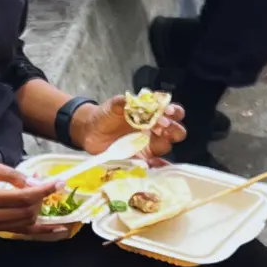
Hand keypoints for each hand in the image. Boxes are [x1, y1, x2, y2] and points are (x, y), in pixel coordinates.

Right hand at [0, 160, 54, 232]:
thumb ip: (11, 174)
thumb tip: (34, 181)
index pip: (25, 197)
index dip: (45, 190)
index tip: (59, 182)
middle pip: (28, 212)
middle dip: (42, 200)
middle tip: (46, 187)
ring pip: (26, 223)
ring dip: (39, 212)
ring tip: (43, 199)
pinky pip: (20, 232)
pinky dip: (39, 230)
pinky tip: (56, 229)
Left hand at [71, 94, 186, 158]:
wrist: (90, 132)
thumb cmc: (106, 116)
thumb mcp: (114, 105)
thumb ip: (123, 102)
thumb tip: (132, 100)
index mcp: (153, 114)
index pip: (172, 112)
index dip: (173, 111)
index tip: (166, 112)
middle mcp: (156, 130)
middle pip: (176, 130)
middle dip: (173, 128)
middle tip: (161, 126)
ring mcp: (149, 146)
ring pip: (167, 146)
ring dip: (165, 143)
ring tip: (155, 141)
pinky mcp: (142, 160)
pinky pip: (154, 165)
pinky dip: (158, 166)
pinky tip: (155, 164)